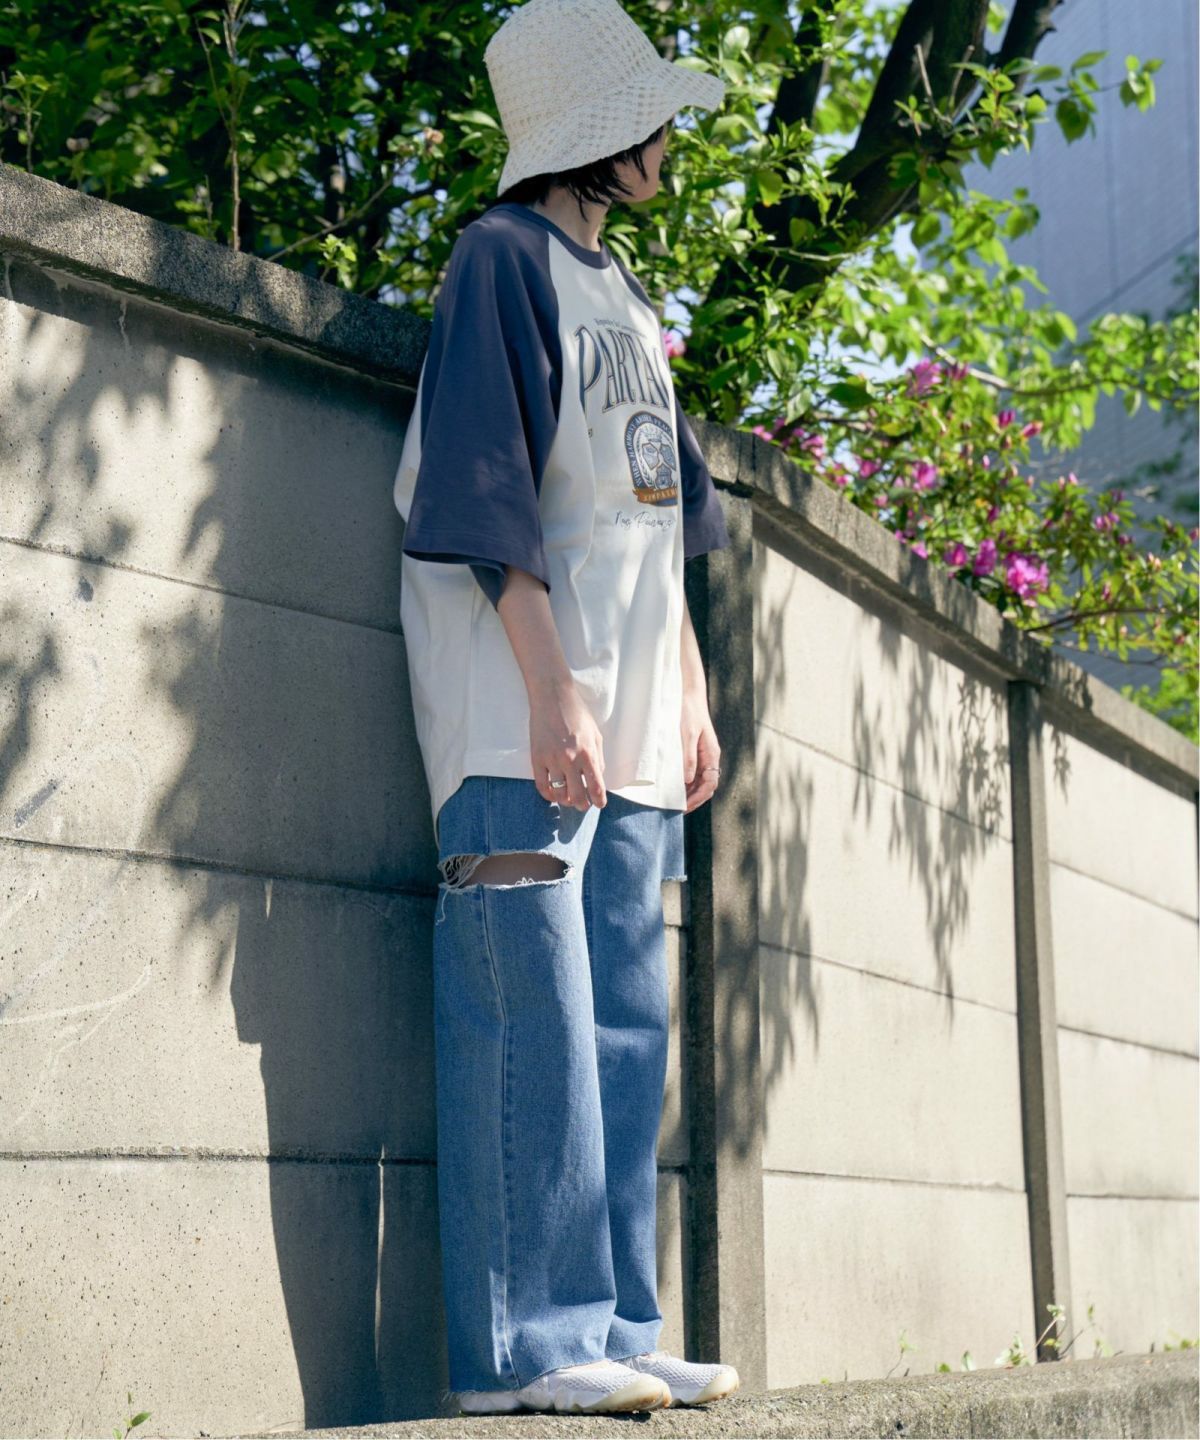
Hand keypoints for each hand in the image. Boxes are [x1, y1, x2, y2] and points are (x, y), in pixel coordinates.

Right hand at [529, 676, 606, 810]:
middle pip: (577, 796)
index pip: (596, 787)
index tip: (599, 804)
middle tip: (583, 805)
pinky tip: (553, 795)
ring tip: (568, 800)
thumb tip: (597, 778)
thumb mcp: (595, 735)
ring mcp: (552, 760)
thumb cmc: (577, 714)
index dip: (599, 801)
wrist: (552, 697)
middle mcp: (571, 760)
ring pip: (559, 794)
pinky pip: (542, 786)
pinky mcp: (537, 758)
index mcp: (588, 754)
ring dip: (565, 801)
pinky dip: (548, 795)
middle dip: (582, 805)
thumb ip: (598, 758)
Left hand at [681, 686, 719, 813]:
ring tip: (673, 803)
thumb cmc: (688, 712)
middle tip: (676, 810)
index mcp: (712, 754)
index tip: (684, 806)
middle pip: (705, 786)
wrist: (688, 694)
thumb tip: (687, 780)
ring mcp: (703, 755)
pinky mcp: (694, 751)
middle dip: (693, 799)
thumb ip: (688, 757)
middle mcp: (710, 757)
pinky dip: (685, 783)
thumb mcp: (687, 734)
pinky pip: (692, 772)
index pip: (710, 784)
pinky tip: (673, 787)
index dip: (698, 797)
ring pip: (699, 781)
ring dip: (688, 793)